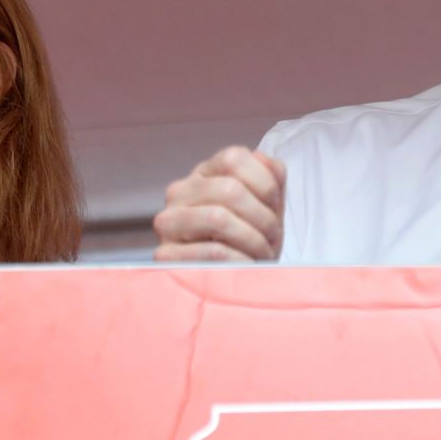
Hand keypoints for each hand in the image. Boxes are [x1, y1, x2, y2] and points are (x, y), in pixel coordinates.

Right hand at [153, 146, 285, 261]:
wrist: (233, 282)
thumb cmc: (251, 240)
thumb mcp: (267, 207)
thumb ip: (272, 178)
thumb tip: (269, 162)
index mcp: (204, 174)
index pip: (234, 157)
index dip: (264, 182)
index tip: (275, 206)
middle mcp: (179, 192)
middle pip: (230, 189)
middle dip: (262, 217)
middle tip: (273, 236)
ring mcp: (168, 222)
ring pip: (218, 218)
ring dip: (252, 239)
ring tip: (263, 253)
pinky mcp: (165, 254)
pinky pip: (212, 252)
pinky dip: (240, 260)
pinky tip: (246, 266)